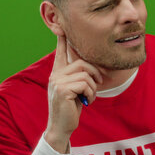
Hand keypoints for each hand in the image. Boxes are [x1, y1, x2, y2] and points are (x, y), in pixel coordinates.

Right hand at [45, 35, 102, 152]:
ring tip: (88, 98)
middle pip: (82, 63)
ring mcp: (57, 81)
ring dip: (93, 88)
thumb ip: (78, 77)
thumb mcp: (75, 90)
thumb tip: (90, 67)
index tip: (62, 27)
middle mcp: (55, 74)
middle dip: (95, 73)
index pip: (60, 52)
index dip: (63, 39)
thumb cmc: (70, 108)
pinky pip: (85, 85)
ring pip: (86, 75)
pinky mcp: (63, 90)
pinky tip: (86, 102)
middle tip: (98, 84)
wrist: (61, 127)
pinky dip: (91, 94)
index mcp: (58, 73)